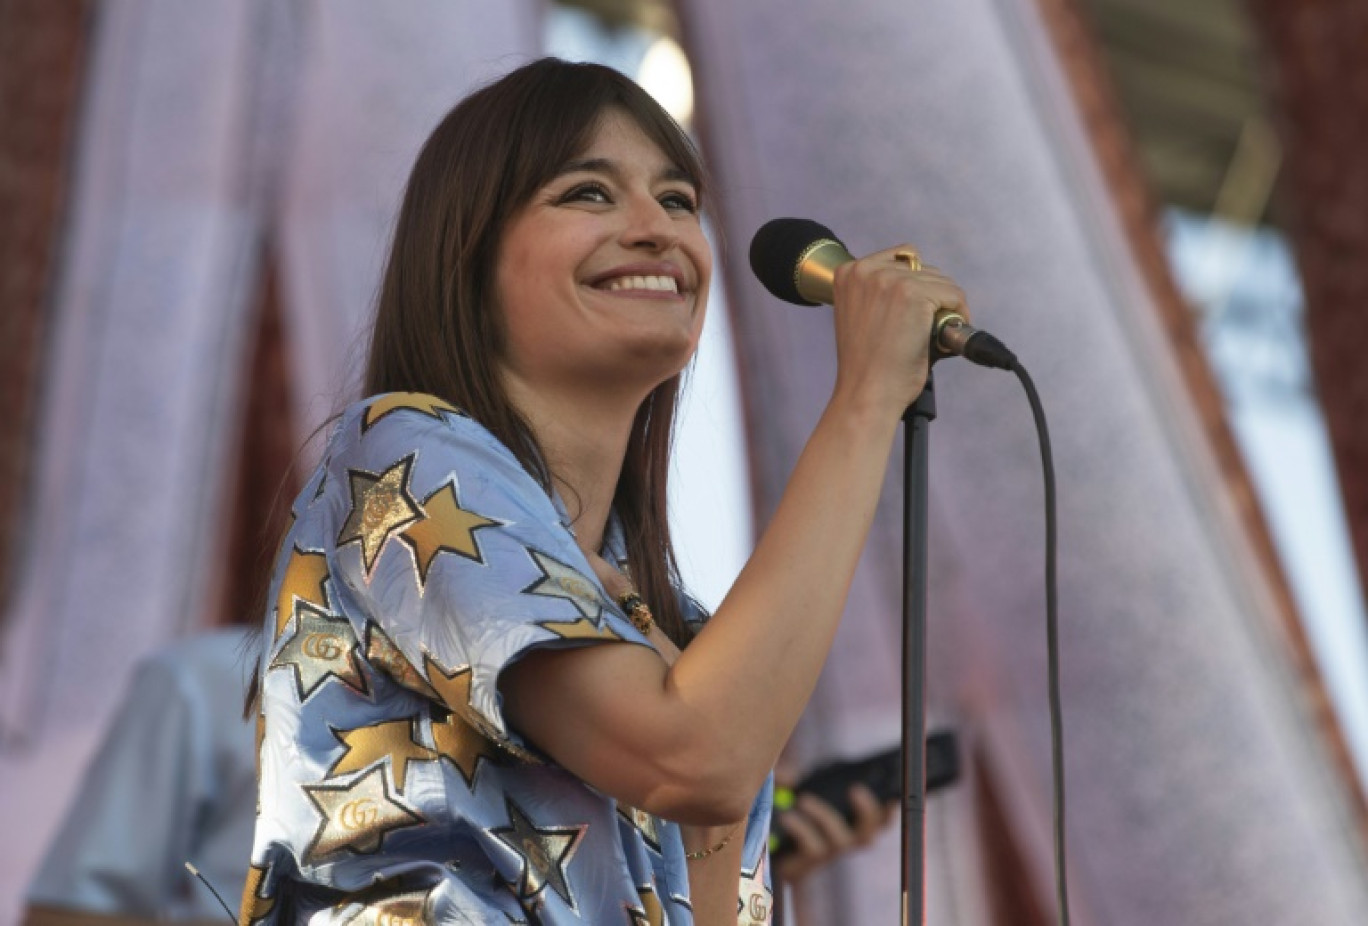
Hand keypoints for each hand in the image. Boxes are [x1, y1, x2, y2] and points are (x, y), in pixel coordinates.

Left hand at [772, 781, 896, 882]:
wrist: (763, 847)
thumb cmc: (784, 810)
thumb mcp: (788, 786)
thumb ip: (788, 776)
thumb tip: (790, 778)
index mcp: (848, 819)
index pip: (880, 818)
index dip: (889, 808)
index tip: (890, 791)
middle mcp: (843, 839)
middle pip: (869, 835)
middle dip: (868, 812)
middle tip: (855, 789)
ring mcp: (827, 853)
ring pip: (841, 841)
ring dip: (824, 816)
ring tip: (803, 799)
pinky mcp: (808, 864)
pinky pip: (813, 849)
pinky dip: (802, 829)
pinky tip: (787, 817)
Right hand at [830, 246, 969, 415]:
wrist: (867, 393)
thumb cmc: (867, 366)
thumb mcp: (860, 316)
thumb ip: (876, 294)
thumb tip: (918, 284)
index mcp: (849, 273)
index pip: (901, 259)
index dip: (916, 286)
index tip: (917, 312)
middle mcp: (866, 271)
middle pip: (923, 268)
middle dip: (932, 297)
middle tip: (927, 329)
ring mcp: (890, 280)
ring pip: (941, 281)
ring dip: (945, 306)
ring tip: (933, 335)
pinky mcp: (913, 294)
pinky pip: (953, 294)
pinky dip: (957, 314)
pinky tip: (944, 337)